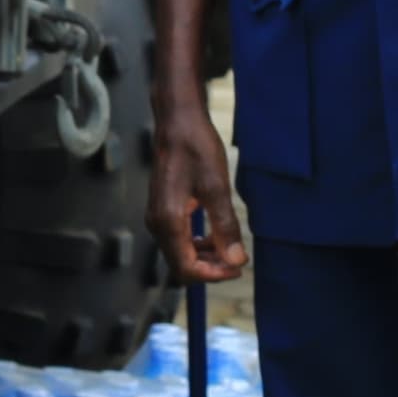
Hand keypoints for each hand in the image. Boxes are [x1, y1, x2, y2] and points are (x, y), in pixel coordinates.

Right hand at [150, 102, 248, 280]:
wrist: (177, 121)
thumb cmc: (196, 148)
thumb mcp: (217, 188)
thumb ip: (225, 227)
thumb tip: (236, 260)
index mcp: (168, 221)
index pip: (187, 268)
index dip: (213, 275)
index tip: (238, 267)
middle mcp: (157, 223)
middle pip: (181, 265)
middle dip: (211, 268)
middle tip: (239, 260)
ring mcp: (158, 217)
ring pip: (180, 253)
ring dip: (206, 257)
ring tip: (232, 248)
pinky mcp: (163, 210)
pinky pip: (178, 239)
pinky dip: (198, 243)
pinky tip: (217, 234)